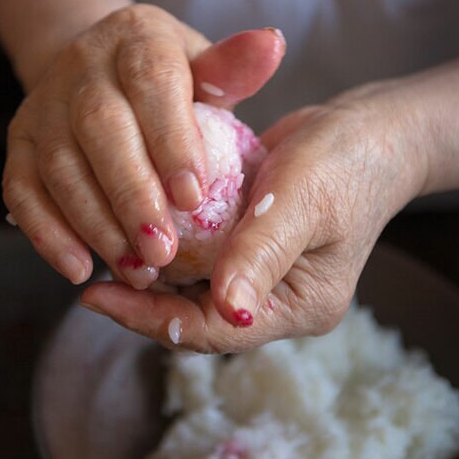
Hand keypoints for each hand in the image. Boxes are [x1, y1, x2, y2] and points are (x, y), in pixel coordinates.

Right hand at [2, 4, 285, 289]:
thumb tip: (273, 44)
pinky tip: (79, 270)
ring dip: (95, 223)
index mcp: (137, 36)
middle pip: (100, 128)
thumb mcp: (205, 66)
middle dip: (131, 194)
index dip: (171, 140)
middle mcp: (81, 64)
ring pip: (59, 165)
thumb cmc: (170, 82)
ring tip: (135, 270)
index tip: (195, 197)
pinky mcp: (17, 140)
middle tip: (163, 251)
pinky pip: (22, 189)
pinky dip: (47, 233)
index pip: (152, 83)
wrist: (99, 70)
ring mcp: (43, 103)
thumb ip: (234, 67)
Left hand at [80, 91, 423, 350]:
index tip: (96, 297)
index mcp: (298, 307)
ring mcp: (261, 273)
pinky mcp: (247, 243)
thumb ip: (263, 251)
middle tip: (86, 276)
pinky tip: (128, 222)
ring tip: (94, 251)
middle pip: (195, 315)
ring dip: (149, 270)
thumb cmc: (346, 160)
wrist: (372, 128)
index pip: (214, 329)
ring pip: (190, 286)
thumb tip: (228, 308)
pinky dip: (165, 242)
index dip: (151, 319)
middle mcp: (275, 298)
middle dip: (142, 299)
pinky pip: (197, 254)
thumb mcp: (304, 199)